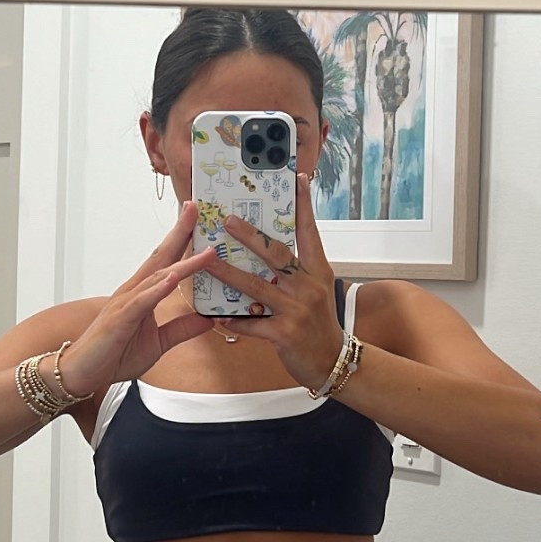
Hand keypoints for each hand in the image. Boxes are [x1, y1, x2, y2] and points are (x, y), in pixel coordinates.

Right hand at [58, 201, 216, 396]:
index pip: (168, 261)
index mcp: (143, 294)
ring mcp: (125, 303)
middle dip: (179, 232)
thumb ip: (182, 329)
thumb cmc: (114, 355)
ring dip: (182, 262)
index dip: (183, 239)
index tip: (199, 218)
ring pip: (157, 277)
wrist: (82, 373)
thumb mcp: (159, 342)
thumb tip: (209, 319)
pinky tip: (173, 279)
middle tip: (195, 207)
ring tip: (204, 250)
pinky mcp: (119, 320)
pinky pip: (141, 302)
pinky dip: (158, 289)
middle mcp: (133, 291)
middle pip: (161, 256)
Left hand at [209, 173, 344, 392]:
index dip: (304, 205)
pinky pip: (252, 323)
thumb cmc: (319, 324)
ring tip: (208, 262)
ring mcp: (296, 310)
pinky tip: (217, 318)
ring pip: (256, 286)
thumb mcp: (316, 291)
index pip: (310, 232)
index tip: (298, 179)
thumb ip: (296, 271)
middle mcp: (308, 286)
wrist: (333, 362)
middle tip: (226, 221)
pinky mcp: (284, 333)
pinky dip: (234, 320)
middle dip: (250, 236)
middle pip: (276, 253)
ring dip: (228, 273)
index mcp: (317, 271)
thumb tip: (266, 251)